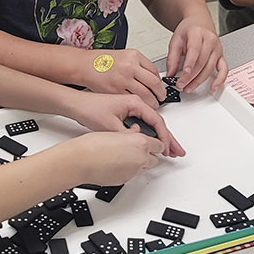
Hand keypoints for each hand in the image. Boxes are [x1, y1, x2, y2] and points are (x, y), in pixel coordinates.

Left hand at [67, 90, 184, 156]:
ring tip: (169, 149)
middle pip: (157, 122)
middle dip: (168, 138)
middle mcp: (135, 103)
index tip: (169, 149)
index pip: (156, 120)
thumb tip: (141, 143)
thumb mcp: (110, 126)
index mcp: (135, 102)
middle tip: (177, 151)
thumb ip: (128, 135)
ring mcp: (131, 108)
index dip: (165, 137)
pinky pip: (144, 124)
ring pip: (151, 124)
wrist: (76, 104)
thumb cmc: (90, 108)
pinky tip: (153, 143)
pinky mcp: (126, 112)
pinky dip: (151, 134)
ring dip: (160, 137)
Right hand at [69, 131, 165, 186]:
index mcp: (141, 142)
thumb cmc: (93, 145)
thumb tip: (135, 132)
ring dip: (138, 162)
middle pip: (155, 159)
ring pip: (143, 167)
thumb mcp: (115, 131)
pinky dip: (128, 170)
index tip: (152, 143)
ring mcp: (134, 171)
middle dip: (149, 155)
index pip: (159, 144)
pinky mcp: (125, 180)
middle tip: (137, 149)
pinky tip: (116, 163)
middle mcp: (140, 158)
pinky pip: (132, 174)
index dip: (155, 143)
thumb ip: (130, 133)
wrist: (81, 161)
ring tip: (123, 156)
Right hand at [80, 48, 165, 109]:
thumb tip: (152, 77)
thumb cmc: (101, 61)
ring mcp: (123, 79)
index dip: (160, 82)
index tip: (161, 88)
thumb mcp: (123, 56)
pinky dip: (139, 104)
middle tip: (161, 98)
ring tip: (153, 104)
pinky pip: (132, 100)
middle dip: (160, 94)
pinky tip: (139, 105)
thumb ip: (138, 65)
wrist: (83, 65)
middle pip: (154, 83)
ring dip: (152, 101)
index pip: (154, 71)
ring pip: (145, 94)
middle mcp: (130, 66)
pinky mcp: (115, 91)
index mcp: (134, 56)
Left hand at [166, 17, 227, 92]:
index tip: (184, 73)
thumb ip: (172, 57)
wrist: (199, 22)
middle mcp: (210, 40)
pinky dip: (220, 79)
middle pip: (202, 61)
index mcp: (197, 33)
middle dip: (191, 76)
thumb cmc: (189, 30)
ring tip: (189, 87)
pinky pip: (224, 69)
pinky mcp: (221, 56)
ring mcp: (217, 49)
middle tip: (181, 84)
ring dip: (199, 80)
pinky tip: (213, 86)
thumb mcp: (176, 40)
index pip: (195, 49)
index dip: (190, 63)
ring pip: (210, 67)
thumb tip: (170, 74)